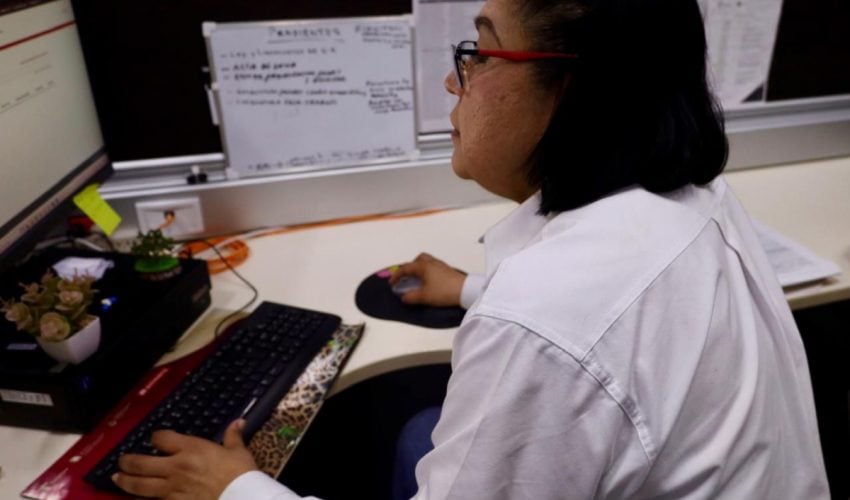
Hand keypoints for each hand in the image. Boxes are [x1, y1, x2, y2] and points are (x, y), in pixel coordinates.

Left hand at [112, 419, 257, 498]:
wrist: (241, 497)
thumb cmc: (240, 474)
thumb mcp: (238, 452)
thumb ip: (233, 436)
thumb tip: (238, 422)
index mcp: (190, 449)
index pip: (161, 438)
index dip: (156, 438)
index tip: (156, 439)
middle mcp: (176, 467)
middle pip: (141, 462)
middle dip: (128, 461)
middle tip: (122, 461)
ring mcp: (172, 488)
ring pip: (139, 485)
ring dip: (125, 481)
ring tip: (117, 478)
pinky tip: (134, 499)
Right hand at [390, 253, 465, 306]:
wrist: (466, 290)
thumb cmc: (443, 292)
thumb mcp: (424, 297)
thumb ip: (411, 297)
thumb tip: (403, 297)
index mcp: (423, 267)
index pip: (406, 268)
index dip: (396, 276)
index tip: (391, 284)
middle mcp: (431, 262)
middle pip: (417, 260)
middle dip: (409, 267)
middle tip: (406, 278)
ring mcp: (440, 265)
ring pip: (426, 261)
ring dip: (419, 268)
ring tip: (417, 279)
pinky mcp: (447, 270)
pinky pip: (432, 266)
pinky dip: (426, 270)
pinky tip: (429, 281)